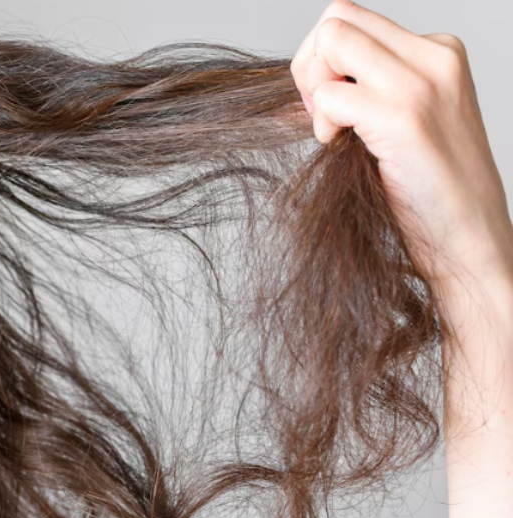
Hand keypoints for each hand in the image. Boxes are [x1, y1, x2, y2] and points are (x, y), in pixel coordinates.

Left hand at [290, 0, 512, 291]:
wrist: (469, 238)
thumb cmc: (430, 192)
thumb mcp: (402, 123)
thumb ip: (368, 90)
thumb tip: (305, 82)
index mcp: (438, 52)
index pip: (352, 18)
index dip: (323, 60)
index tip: (328, 105)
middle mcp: (434, 57)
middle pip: (337, 18)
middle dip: (310, 66)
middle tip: (322, 117)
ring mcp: (422, 83)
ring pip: (332, 41)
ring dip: (315, 90)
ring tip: (335, 133)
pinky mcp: (405, 117)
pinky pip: (331, 96)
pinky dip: (322, 124)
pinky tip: (340, 149)